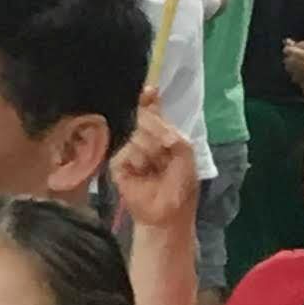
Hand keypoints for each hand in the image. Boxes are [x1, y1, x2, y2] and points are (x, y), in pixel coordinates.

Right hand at [110, 102, 200, 259]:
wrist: (166, 214)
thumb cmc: (180, 186)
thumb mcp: (186, 156)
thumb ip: (174, 136)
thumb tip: (155, 123)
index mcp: (160, 134)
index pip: (151, 110)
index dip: (149, 99)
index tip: (150, 90)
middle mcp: (142, 138)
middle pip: (142, 119)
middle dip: (156, 132)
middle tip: (164, 153)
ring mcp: (128, 150)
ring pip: (136, 136)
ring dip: (150, 152)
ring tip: (155, 169)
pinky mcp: (117, 164)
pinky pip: (126, 153)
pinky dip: (138, 162)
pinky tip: (142, 174)